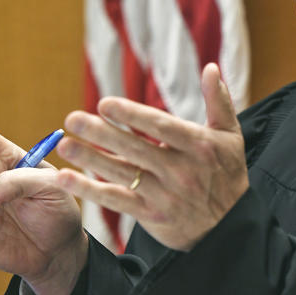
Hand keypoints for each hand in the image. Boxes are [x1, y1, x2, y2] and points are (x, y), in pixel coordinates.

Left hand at [55, 63, 247, 251]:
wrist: (231, 226)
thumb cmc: (228, 173)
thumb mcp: (230, 136)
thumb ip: (219, 101)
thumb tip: (210, 67)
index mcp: (199, 146)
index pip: (162, 127)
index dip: (132, 115)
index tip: (105, 104)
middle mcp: (181, 171)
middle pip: (136, 149)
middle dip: (102, 134)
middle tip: (73, 118)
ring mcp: (165, 195)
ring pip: (123, 174)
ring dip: (90, 159)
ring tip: (65, 144)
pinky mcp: (152, 215)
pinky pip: (116, 200)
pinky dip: (89, 190)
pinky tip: (67, 178)